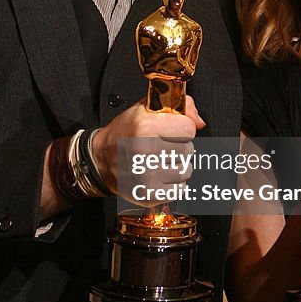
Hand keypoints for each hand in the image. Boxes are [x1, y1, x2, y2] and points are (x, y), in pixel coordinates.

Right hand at [91, 96, 205, 203]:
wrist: (101, 159)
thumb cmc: (125, 132)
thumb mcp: (147, 108)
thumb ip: (179, 107)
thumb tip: (200, 123)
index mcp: (145, 126)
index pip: (189, 129)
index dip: (182, 128)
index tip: (170, 131)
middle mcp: (145, 151)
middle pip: (189, 150)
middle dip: (179, 147)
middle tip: (161, 146)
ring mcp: (147, 175)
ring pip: (186, 170)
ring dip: (176, 166)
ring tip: (158, 161)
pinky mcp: (148, 194)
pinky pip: (179, 188)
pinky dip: (172, 184)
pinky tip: (157, 175)